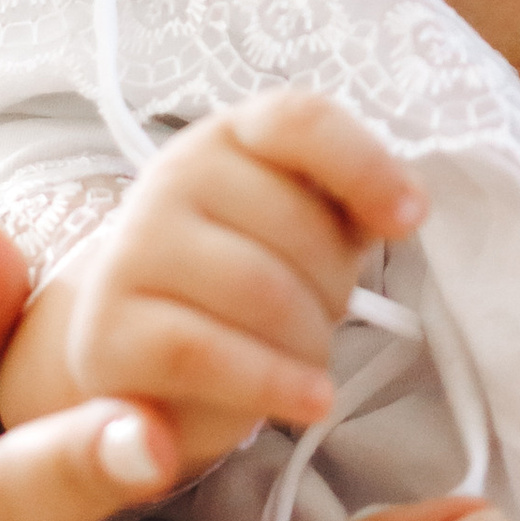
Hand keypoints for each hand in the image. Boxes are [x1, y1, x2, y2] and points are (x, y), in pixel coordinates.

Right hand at [0, 90, 426, 453]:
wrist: (142, 362)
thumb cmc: (243, 283)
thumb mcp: (303, 232)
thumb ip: (351, 205)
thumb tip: (406, 207)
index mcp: (226, 139)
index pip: (298, 121)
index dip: (363, 164)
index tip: (409, 219)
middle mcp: (169, 179)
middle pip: (294, 226)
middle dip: (333, 288)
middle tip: (323, 320)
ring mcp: (132, 253)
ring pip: (259, 294)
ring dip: (309, 344)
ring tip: (309, 366)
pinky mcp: (109, 332)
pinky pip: (206, 354)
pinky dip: (271, 383)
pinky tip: (308, 400)